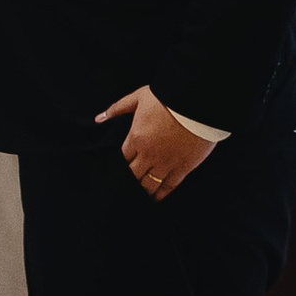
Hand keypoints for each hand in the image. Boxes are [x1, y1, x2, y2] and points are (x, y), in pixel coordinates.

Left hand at [97, 87, 224, 200]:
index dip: (121, 165)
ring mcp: (166, 162)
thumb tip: (99, 118)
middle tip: (127, 187)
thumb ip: (117, 108)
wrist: (196, 102)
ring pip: (149, 184)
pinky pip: (169, 185)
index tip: (121, 169)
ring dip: (143, 190)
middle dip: (129, 181)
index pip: (123, 159)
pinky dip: (162, 194)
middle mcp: (149, 154)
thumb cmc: (168, 97)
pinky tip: (157, 198)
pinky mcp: (183, 167)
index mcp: (136, 138)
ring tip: (140, 196)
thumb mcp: (138, 97)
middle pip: (133, 175)